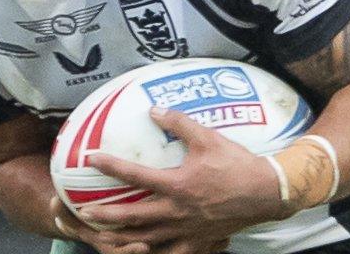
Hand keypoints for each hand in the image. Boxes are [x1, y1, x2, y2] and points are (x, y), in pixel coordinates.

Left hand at [65, 107, 289, 253]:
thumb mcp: (208, 137)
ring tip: (103, 235)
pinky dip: (156, 253)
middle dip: (105, 214)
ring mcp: (186, 230)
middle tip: (82, 210)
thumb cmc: (237, 164)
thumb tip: (154, 110)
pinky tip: (144, 251)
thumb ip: (179, 123)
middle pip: (132, 216)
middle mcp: (177, 211)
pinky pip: (172, 253)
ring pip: (147, 239)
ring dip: (122, 238)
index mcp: (177, 185)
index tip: (91, 159)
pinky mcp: (198, 242)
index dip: (111, 166)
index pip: (135, 175)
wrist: (266, 193)